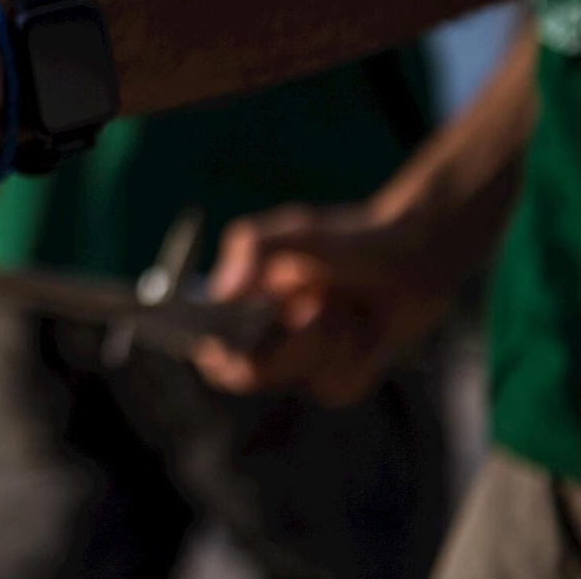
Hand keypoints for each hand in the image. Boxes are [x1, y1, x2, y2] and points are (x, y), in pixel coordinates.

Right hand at [193, 200, 456, 405]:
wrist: (414, 256)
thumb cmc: (348, 239)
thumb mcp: (299, 232)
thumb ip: (254, 247)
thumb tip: (225, 290)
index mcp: (241, 305)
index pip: (207, 344)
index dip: (211, 353)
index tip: (228, 348)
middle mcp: (265, 338)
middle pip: (249, 372)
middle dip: (292, 341)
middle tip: (319, 305)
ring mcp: (302, 362)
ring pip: (301, 378)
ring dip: (332, 338)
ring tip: (349, 304)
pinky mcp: (339, 377)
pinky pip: (338, 387)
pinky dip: (359, 357)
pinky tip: (370, 327)